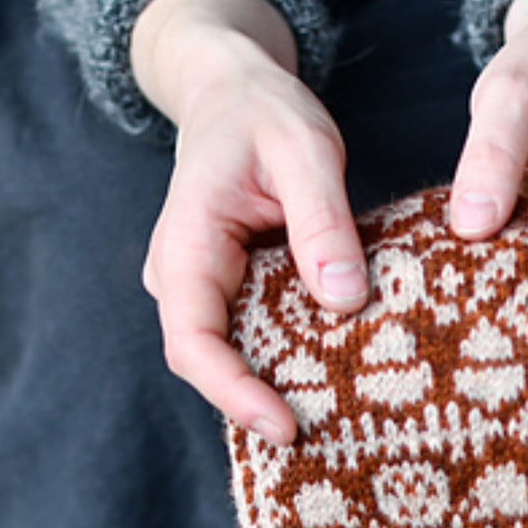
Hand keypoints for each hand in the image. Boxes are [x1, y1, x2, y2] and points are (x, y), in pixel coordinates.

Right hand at [132, 0, 367, 443]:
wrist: (233, 90)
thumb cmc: (265, 111)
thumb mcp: (304, 148)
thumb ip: (321, 220)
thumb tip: (344, 301)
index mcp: (187, 243)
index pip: (193, 340)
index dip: (233, 392)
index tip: (285, 426)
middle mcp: (183, 273)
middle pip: (210, 360)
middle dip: (258, 403)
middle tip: (330, 436)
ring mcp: (204, 283)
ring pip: (232, 351)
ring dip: (275, 383)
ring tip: (340, 413)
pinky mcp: (231, 285)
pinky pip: (253, 332)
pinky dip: (288, 355)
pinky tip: (335, 369)